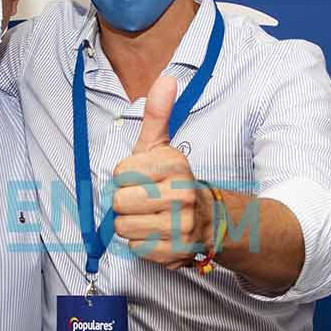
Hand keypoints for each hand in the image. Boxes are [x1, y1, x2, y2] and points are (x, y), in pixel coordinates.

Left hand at [110, 76, 209, 267]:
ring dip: (131, 224)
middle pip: (119, 202)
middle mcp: (180, 194)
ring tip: (149, 217)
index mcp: (173, 165)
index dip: (125, 176)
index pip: (121, 173)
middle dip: (125, 202)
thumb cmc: (173, 180)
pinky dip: (142, 243)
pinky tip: (157, 233)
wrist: (210, 219)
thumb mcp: (163, 146)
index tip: (142, 178)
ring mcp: (180, 224)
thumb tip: (166, 79)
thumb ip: (158, 114)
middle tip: (143, 200)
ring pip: (124, 227)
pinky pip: (136, 248)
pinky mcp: (176, 251)